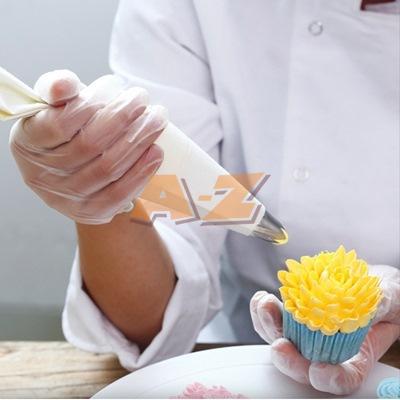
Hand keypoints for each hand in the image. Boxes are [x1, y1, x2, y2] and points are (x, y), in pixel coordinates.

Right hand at [10, 70, 166, 223]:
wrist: (77, 171)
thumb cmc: (69, 131)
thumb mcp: (56, 106)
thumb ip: (57, 89)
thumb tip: (66, 85)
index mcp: (29, 143)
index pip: (58, 124)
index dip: (91, 103)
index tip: (115, 85)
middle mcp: (44, 174)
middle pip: (90, 145)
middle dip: (122, 117)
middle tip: (142, 98)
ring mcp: (68, 197)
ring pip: (108, 168)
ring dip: (138, 141)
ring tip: (156, 119)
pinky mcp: (92, 211)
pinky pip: (120, 193)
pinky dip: (141, 171)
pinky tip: (156, 151)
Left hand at [250, 265, 399, 394]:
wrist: (362, 281)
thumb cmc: (381, 294)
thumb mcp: (390, 298)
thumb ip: (382, 304)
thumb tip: (372, 305)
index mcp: (357, 353)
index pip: (345, 376)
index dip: (332, 379)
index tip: (320, 371)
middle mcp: (328, 348)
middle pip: (305, 365)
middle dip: (289, 360)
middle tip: (280, 346)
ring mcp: (306, 333)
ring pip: (284, 342)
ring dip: (269, 328)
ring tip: (265, 307)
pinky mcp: (292, 317)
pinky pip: (274, 321)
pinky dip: (263, 313)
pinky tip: (262, 300)